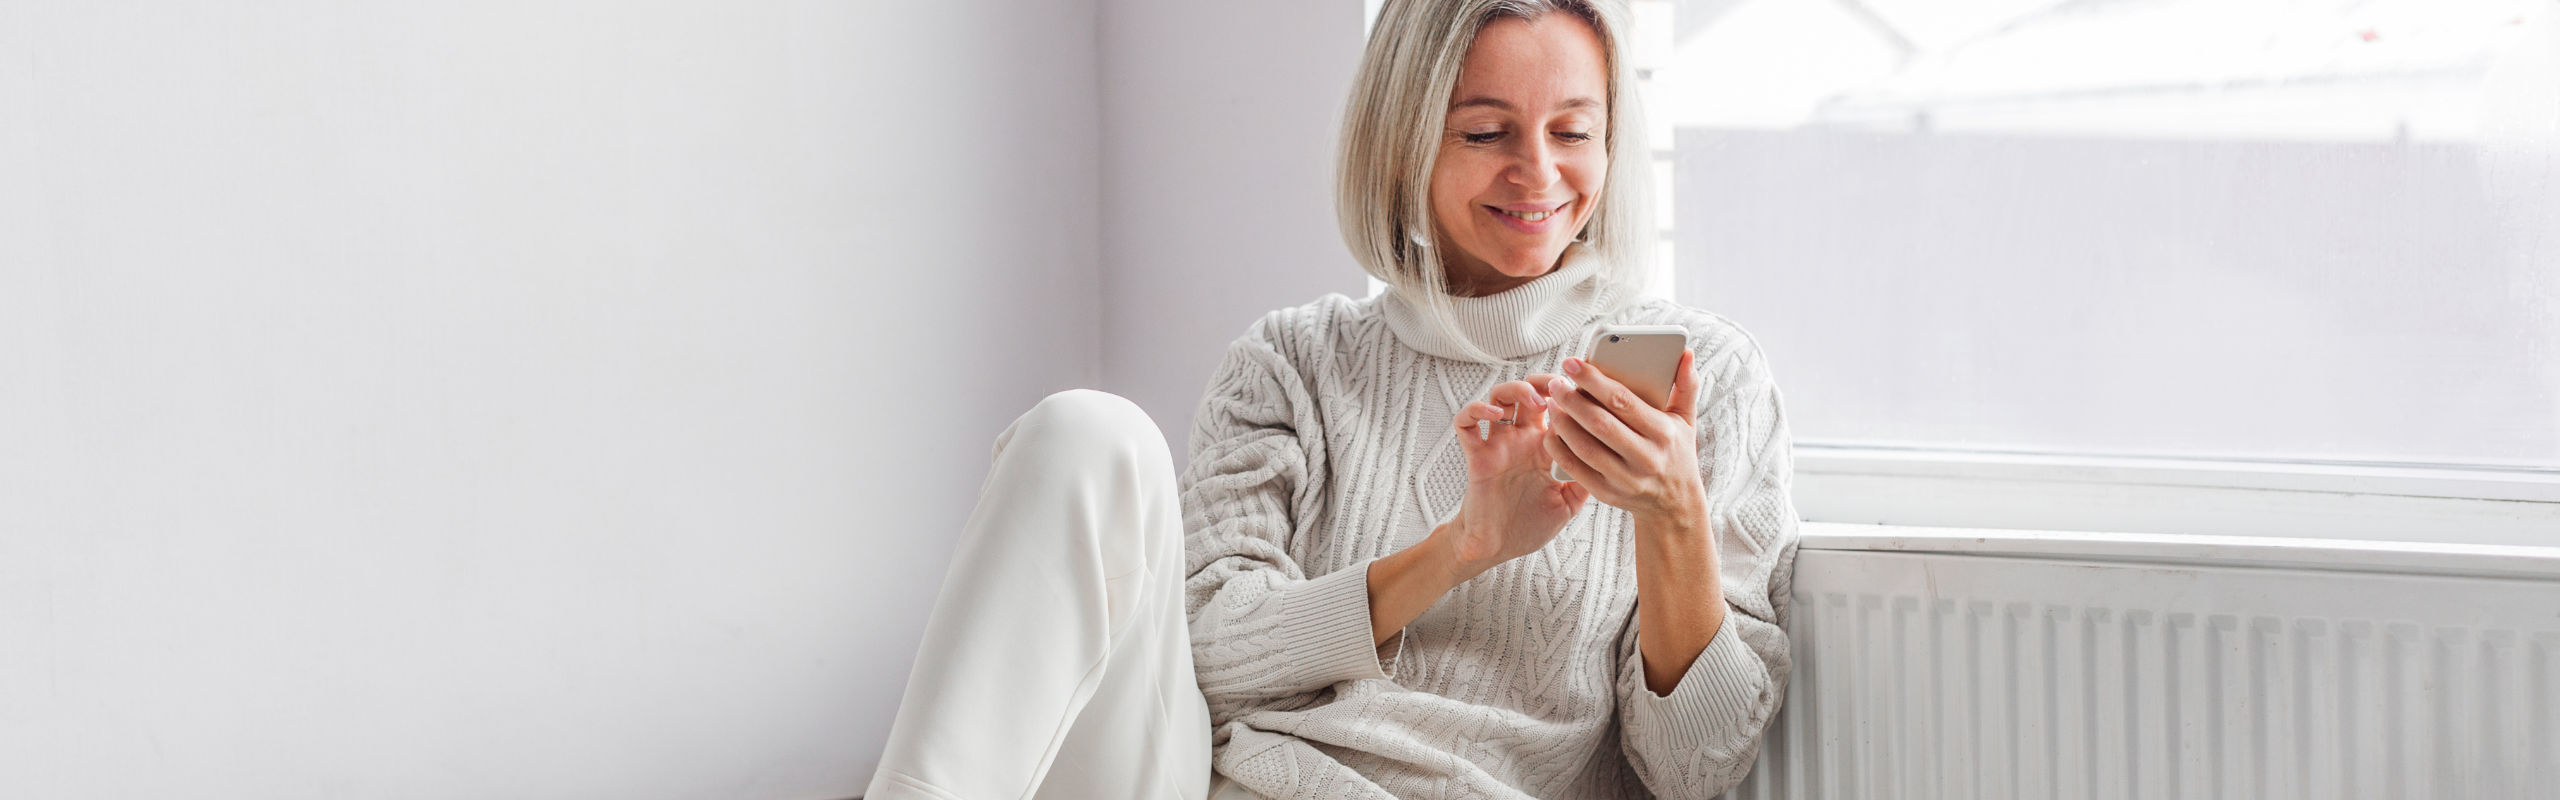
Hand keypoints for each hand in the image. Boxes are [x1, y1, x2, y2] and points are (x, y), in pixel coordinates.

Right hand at [1439, 376, 1590, 580]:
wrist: (1497, 549)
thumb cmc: (1528, 527)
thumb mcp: (1568, 504)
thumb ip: (1585, 480)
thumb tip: (1611, 460)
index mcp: (1544, 448)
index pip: (1557, 408)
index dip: (1569, 395)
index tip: (1586, 392)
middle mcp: (1521, 440)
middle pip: (1528, 391)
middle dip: (1543, 381)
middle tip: (1560, 385)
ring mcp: (1497, 445)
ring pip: (1498, 397)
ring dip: (1516, 389)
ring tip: (1534, 401)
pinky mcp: (1476, 456)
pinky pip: (1465, 423)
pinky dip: (1475, 410)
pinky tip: (1493, 415)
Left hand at [1540, 351, 1708, 523]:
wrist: (1674, 503)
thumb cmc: (1676, 452)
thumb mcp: (1686, 420)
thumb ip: (1686, 385)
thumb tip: (1686, 353)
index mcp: (1663, 433)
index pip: (1623, 401)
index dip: (1594, 380)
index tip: (1573, 364)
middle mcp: (1646, 458)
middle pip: (1600, 424)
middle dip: (1572, 400)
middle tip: (1556, 382)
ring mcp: (1626, 479)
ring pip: (1585, 448)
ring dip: (1563, 423)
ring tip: (1552, 403)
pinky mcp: (1608, 494)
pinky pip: (1577, 470)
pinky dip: (1560, 450)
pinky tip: (1551, 432)